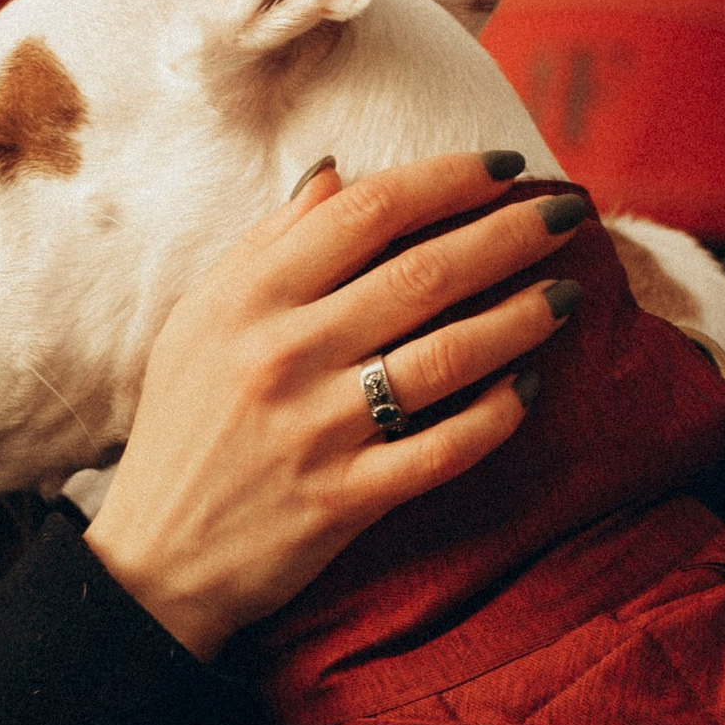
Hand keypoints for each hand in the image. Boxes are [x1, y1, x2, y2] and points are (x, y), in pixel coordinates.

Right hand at [84, 154, 581, 659]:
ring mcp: (317, 430)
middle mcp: (284, 355)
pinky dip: (497, 416)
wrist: (156, 558)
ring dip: (522, 318)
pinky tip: (528, 388)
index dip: (447, 178)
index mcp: (249, 299)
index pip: (367, 212)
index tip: (505, 166)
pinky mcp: (344, 499)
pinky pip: (444, 450)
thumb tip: (338, 174)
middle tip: (568, 213)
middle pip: (423, 273)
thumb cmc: (185, 426)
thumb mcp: (200, 320)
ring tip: (567, 295)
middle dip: (511, 234)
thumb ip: (269, 245)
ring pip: (448, 357)